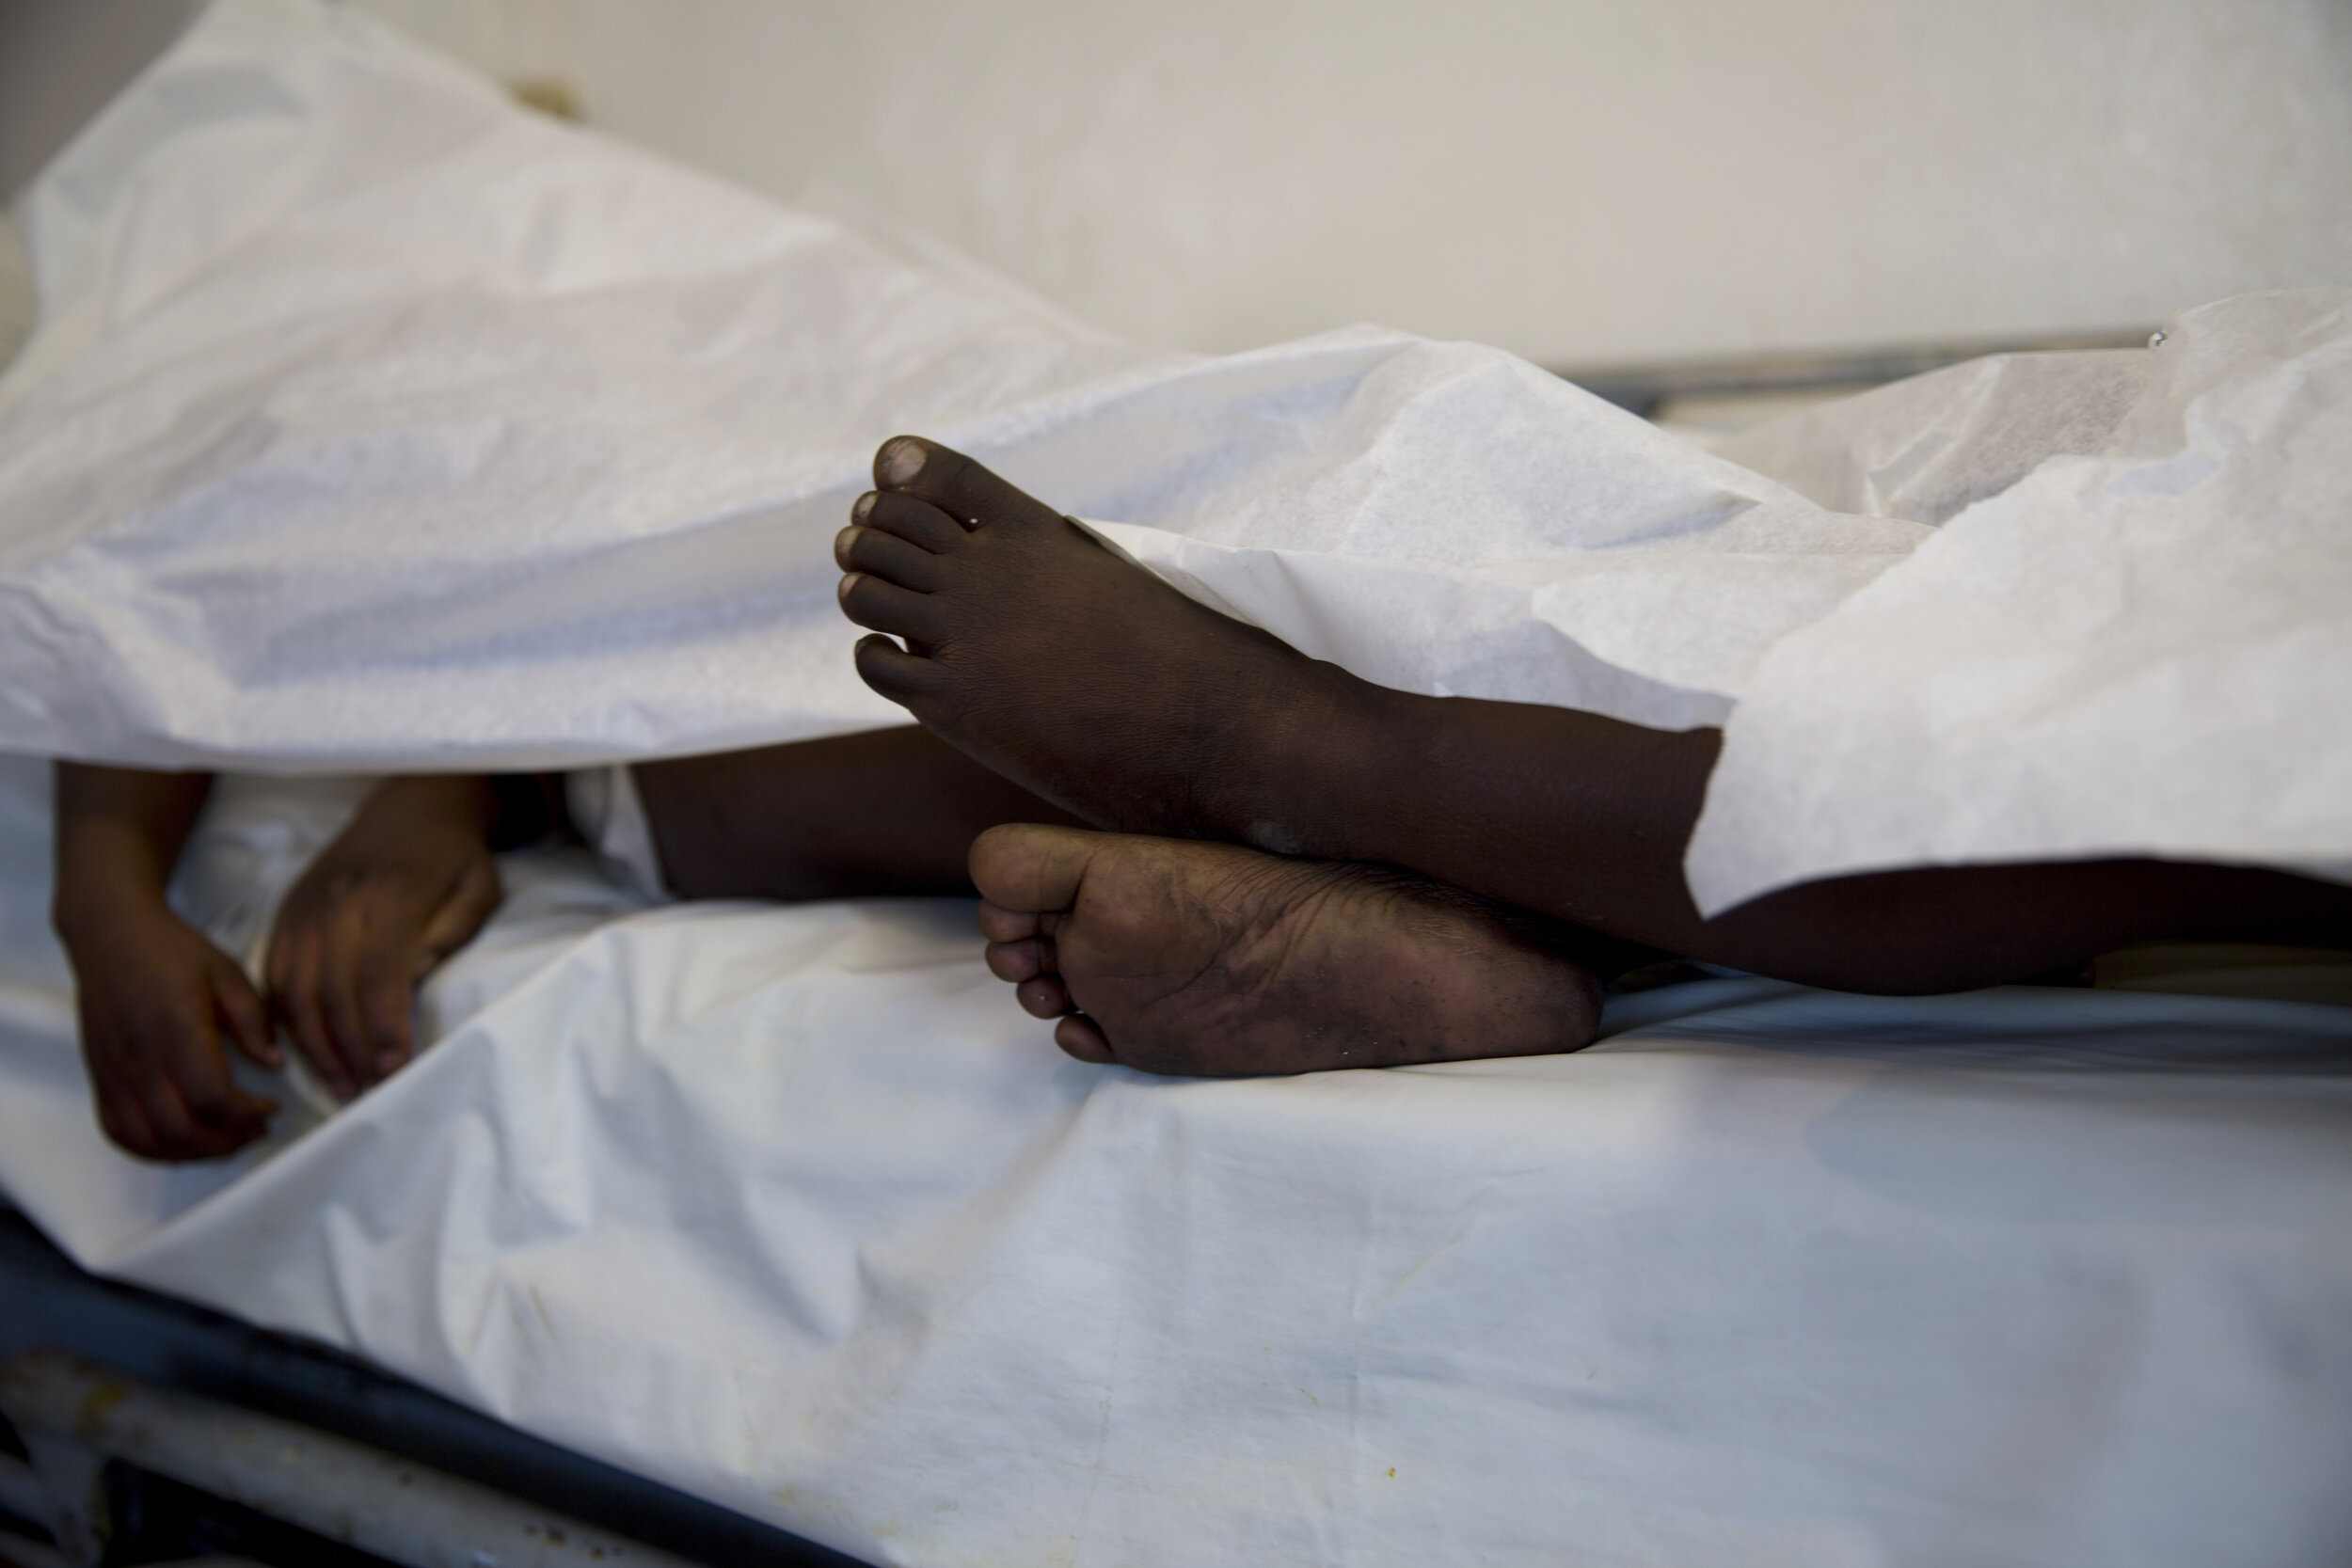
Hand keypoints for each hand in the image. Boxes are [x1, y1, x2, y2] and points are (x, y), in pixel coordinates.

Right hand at [62, 898, 281, 1160]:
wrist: (111, 937)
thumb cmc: (172, 952)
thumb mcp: (228, 973)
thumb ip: (254, 1021)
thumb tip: (275, 1063)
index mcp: (178, 1029)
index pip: (212, 1096)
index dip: (247, 1114)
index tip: (271, 1108)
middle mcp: (141, 1058)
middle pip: (182, 1128)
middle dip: (227, 1140)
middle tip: (256, 1130)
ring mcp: (115, 1072)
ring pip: (149, 1139)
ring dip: (192, 1152)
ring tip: (225, 1140)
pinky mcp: (100, 1078)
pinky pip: (118, 1132)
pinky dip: (151, 1150)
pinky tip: (182, 1142)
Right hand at [265, 776, 502, 1098]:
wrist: (408, 807)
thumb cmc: (453, 856)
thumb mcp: (477, 886)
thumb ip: (451, 932)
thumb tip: (414, 978)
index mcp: (388, 894)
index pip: (379, 973)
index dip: (384, 1026)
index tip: (395, 1068)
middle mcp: (336, 903)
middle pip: (330, 991)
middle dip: (349, 1049)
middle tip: (368, 1092)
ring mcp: (304, 910)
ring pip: (294, 991)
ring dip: (314, 1046)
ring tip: (342, 1085)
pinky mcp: (286, 917)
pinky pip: (274, 979)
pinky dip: (286, 1021)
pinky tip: (310, 1052)